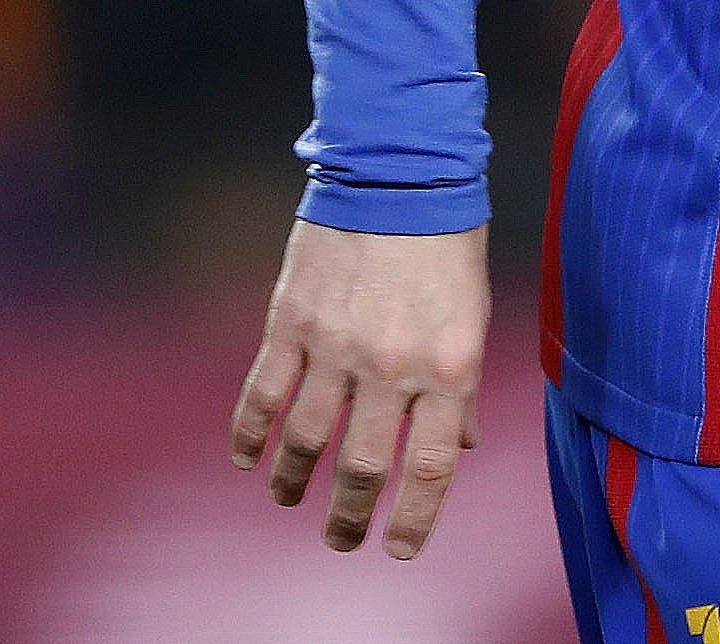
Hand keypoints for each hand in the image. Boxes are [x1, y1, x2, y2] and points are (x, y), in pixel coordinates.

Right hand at [231, 218, 488, 558]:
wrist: (398, 169)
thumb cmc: (447, 243)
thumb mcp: (474, 314)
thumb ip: (464, 386)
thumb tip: (462, 445)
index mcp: (449, 365)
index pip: (431, 466)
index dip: (414, 518)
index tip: (398, 550)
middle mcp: (392, 365)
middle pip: (363, 467)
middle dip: (348, 516)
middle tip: (340, 539)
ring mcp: (335, 345)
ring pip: (305, 441)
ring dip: (293, 482)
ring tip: (289, 500)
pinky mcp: (289, 322)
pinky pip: (262, 395)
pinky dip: (248, 435)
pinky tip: (245, 459)